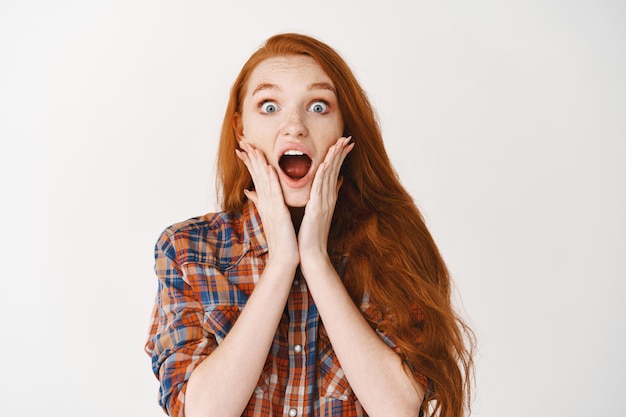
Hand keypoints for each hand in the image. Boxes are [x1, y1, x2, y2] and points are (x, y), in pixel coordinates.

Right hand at [236, 142, 298, 269]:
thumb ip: (261, 202)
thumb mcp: (271, 217)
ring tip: (253, 147)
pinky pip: (273, 194)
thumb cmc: (281, 238)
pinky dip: (270, 181)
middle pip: (256, 175)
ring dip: (258, 163)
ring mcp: (270, 207)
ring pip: (263, 181)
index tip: (244, 146)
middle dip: (250, 157)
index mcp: (265, 202)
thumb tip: (250, 192)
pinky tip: (268, 169)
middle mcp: (265, 202)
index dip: (250, 161)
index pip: (256, 177)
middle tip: (242, 140)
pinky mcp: (278, 214)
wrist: (284, 258)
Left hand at [298, 137, 353, 268]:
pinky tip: (324, 164)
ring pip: (330, 176)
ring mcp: (324, 203)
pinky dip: (323, 176)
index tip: (346, 143)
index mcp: (328, 197)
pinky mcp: (316, 209)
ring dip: (334, 159)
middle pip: (335, 170)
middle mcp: (329, 198)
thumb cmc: (311, 234)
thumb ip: (327, 195)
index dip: (340, 156)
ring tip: (339, 144)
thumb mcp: (320, 211)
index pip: (335, 172)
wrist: (311, 253)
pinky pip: (320, 189)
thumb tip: (338, 181)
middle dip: (341, 153)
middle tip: (348, 137)